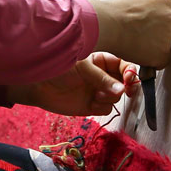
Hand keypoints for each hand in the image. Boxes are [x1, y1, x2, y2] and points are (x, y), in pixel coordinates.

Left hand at [7, 52, 138, 116]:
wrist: (40, 86)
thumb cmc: (59, 69)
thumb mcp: (82, 68)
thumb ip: (102, 78)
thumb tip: (122, 89)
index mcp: (102, 61)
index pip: (124, 65)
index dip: (130, 72)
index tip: (129, 79)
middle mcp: (102, 76)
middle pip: (125, 83)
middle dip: (125, 87)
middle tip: (125, 90)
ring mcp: (98, 91)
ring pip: (117, 97)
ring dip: (110, 98)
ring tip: (96, 95)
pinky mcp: (92, 105)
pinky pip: (107, 109)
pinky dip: (102, 107)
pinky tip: (91, 103)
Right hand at [87, 0, 170, 68]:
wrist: (107, 24)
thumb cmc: (113, 15)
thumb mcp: (137, 4)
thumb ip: (151, 12)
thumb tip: (149, 21)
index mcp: (164, 1)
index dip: (164, 24)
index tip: (157, 29)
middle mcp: (170, 17)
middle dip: (160, 38)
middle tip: (143, 38)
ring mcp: (168, 35)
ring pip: (165, 48)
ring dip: (154, 50)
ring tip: (135, 43)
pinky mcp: (164, 53)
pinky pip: (160, 62)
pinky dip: (150, 62)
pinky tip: (137, 52)